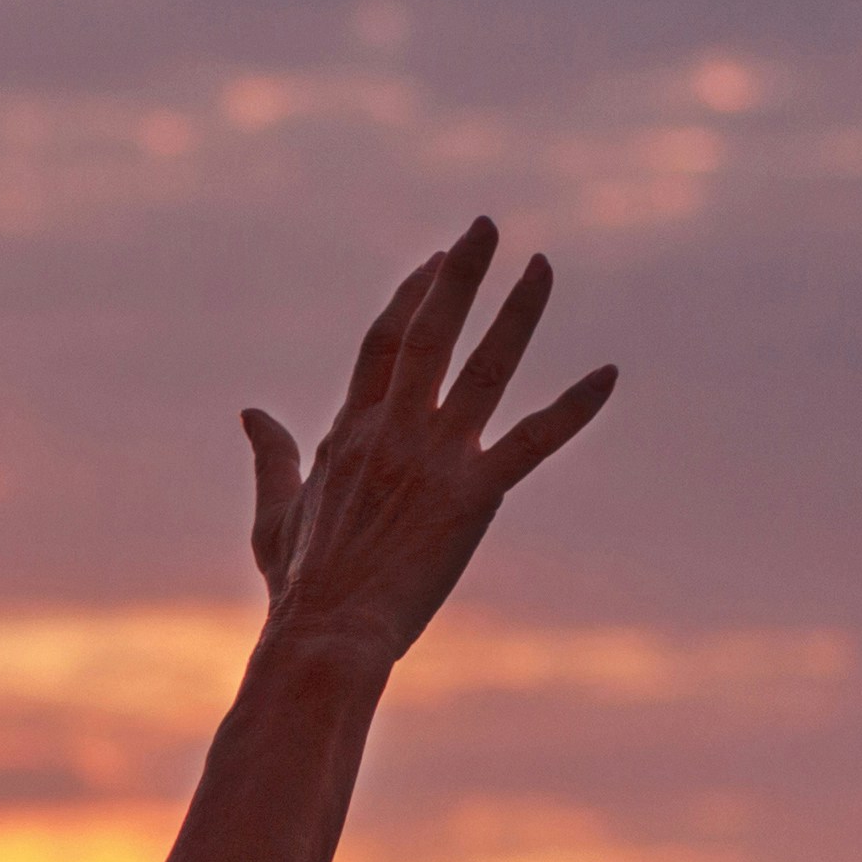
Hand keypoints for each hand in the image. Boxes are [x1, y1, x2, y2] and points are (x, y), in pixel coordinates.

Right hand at [242, 221, 613, 665]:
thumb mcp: (274, 516)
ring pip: (485, 367)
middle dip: (458, 274)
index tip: (437, 262)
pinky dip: (574, 408)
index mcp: (350, 432)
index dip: (411, 296)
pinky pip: (533, 441)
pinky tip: (609, 374)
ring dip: (517, 312)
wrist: (326, 635)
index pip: (383, 343)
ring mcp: (434, 458)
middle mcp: (393, 430)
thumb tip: (252, 411)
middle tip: (486, 226)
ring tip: (542, 266)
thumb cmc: (300, 588)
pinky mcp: (473, 496)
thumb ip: (273, 457)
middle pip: (429, 331)